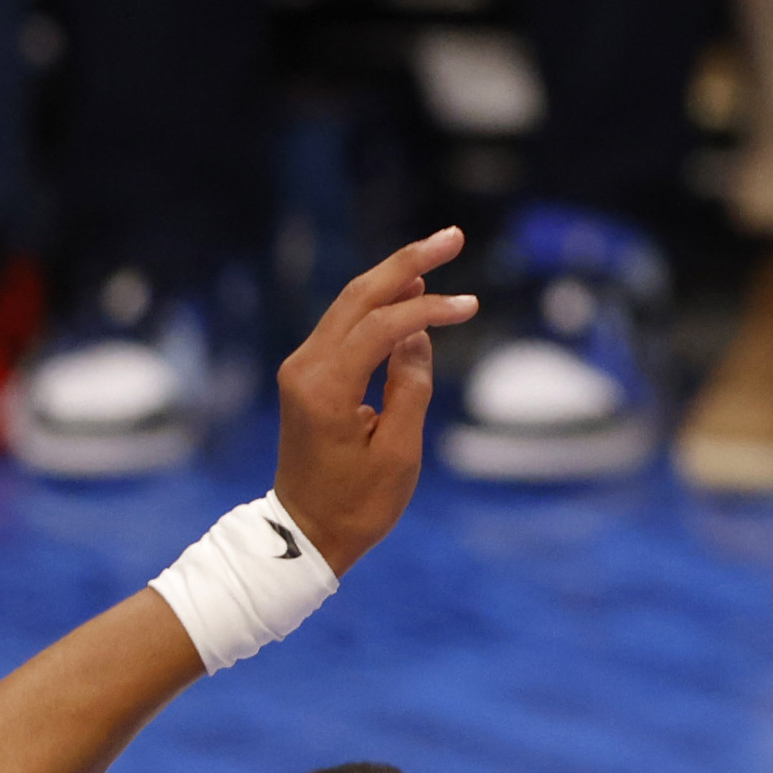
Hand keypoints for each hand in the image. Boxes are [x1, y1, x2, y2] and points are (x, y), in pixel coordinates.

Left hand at [270, 226, 478, 572]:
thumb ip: (411, 386)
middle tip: (452, 237)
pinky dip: (380, 303)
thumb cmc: (356, 504)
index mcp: (325, 388)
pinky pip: (347, 324)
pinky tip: (410, 288)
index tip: (471, 306)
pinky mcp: (307, 375)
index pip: (381, 326)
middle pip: (358, 296)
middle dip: (407, 263)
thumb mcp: (399, 453)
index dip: (429, 309)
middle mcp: (304, 368)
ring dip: (394, 276)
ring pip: (350, 303)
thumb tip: (418, 335)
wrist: (303, 535)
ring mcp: (301, 369)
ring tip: (438, 252)